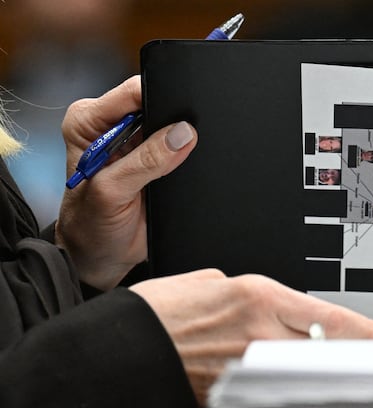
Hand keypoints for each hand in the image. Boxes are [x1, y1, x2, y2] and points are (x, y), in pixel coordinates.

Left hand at [55, 75, 197, 289]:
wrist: (102, 256)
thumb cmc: (91, 225)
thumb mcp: (111, 192)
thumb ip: (145, 161)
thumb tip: (182, 133)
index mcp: (89, 121)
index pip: (132, 92)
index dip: (160, 97)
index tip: (180, 116)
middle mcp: (113, 126)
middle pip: (158, 104)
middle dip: (174, 120)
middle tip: (179, 147)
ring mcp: (139, 143)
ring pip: (174, 125)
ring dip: (181, 142)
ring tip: (173, 168)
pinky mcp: (158, 159)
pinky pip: (182, 148)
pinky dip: (188, 157)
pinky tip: (181, 171)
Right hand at [130, 269, 372, 407]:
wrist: (119, 351)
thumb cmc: (157, 313)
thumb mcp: (209, 283)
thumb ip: (248, 294)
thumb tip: (270, 307)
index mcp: (258, 297)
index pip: (331, 318)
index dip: (368, 334)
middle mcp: (259, 334)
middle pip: (329, 351)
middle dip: (357, 358)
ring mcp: (248, 367)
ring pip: (307, 373)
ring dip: (329, 374)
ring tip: (345, 376)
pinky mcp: (232, 393)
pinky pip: (273, 390)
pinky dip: (291, 389)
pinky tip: (299, 392)